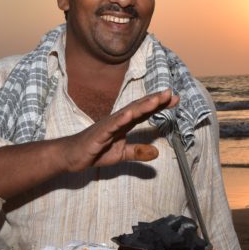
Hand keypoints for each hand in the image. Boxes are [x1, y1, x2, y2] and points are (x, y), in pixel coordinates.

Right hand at [61, 89, 177, 171]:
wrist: (73, 156)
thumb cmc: (95, 151)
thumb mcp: (121, 154)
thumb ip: (138, 152)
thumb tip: (157, 153)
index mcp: (124, 124)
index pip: (144, 112)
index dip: (159, 105)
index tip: (175, 99)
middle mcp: (118, 120)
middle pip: (139, 107)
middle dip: (155, 100)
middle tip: (170, 93)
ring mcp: (108, 125)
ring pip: (128, 113)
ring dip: (142, 106)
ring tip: (156, 100)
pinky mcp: (99, 133)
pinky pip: (111, 125)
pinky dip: (121, 118)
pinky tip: (130, 114)